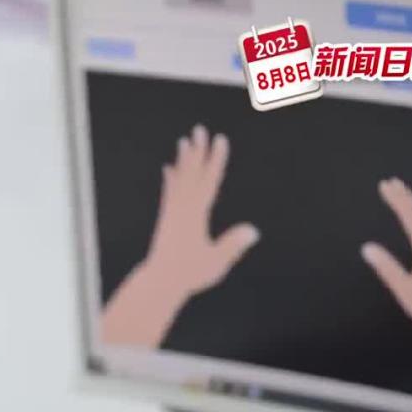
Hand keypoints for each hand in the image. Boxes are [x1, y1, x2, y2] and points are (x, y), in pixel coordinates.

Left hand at [145, 124, 258, 296]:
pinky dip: (171, 179)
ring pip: (179, 179)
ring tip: (184, 141)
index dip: (216, 159)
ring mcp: (171, 212)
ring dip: (183, 160)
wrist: (159, 281)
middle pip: (192, 173)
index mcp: (195, 214)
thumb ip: (232, 245)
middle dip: (198, 151)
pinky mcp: (166, 219)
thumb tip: (253, 231)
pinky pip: (169, 192)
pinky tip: (169, 169)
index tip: (220, 140)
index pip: (209, 181)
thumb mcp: (215, 261)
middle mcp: (181, 208)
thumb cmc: (189, 274)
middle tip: (199, 129)